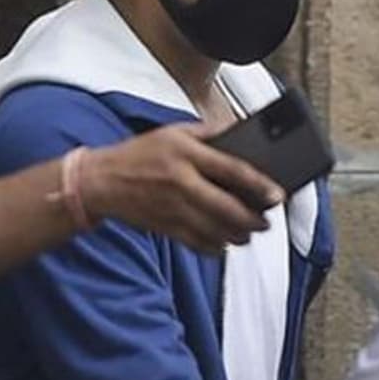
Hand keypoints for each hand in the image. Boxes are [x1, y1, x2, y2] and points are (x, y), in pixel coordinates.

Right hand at [78, 123, 285, 255]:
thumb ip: (208, 132)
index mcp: (187, 153)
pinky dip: (214, 247)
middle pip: (228, 208)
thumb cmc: (141, 152)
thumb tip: (240, 132)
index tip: (278, 196)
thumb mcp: (174, 132)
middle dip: (253, 220)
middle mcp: (181, 182)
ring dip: (237, 236)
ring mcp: (173, 208)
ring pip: (215, 230)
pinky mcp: (165, 227)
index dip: (259, 185)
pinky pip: (196, 243)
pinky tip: (224, 244)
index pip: (232, 170)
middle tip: (267, 223)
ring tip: (249, 233)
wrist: (101, 180)